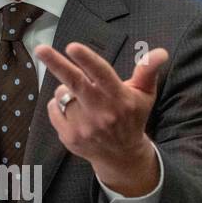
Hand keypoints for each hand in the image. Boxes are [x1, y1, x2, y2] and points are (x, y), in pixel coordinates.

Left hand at [33, 41, 166, 196]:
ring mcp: (84, 126)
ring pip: (62, 94)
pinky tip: (74, 112)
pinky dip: (59, 105)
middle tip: (40, 49)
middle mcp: (101, 112)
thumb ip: (148, 71)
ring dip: (66, 90)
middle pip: (74, 83)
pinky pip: (54, 108)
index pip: (102, 74)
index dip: (87, 60)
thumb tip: (161, 52)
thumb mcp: (144, 94)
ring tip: (82, 99)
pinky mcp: (70, 136)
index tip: (72, 47)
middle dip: (56, 64)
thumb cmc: (132, 117)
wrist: (121, 155)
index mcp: (119, 97)